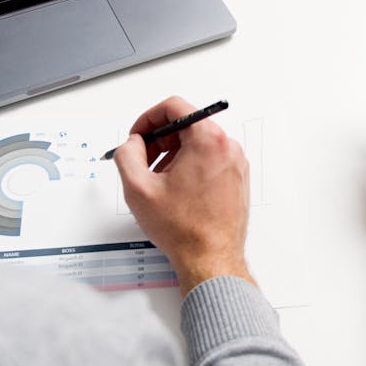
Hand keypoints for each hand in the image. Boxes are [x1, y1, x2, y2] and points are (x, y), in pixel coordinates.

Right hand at [112, 96, 253, 293]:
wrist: (211, 259)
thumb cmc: (184, 229)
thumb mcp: (138, 188)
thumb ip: (127, 154)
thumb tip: (132, 143)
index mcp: (208, 140)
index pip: (174, 107)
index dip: (148, 119)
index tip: (138, 136)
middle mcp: (228, 147)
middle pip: (186, 125)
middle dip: (159, 140)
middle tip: (143, 161)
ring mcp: (236, 163)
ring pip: (198, 143)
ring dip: (173, 155)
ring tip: (159, 182)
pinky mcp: (238, 178)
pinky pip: (210, 159)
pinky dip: (190, 166)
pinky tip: (176, 190)